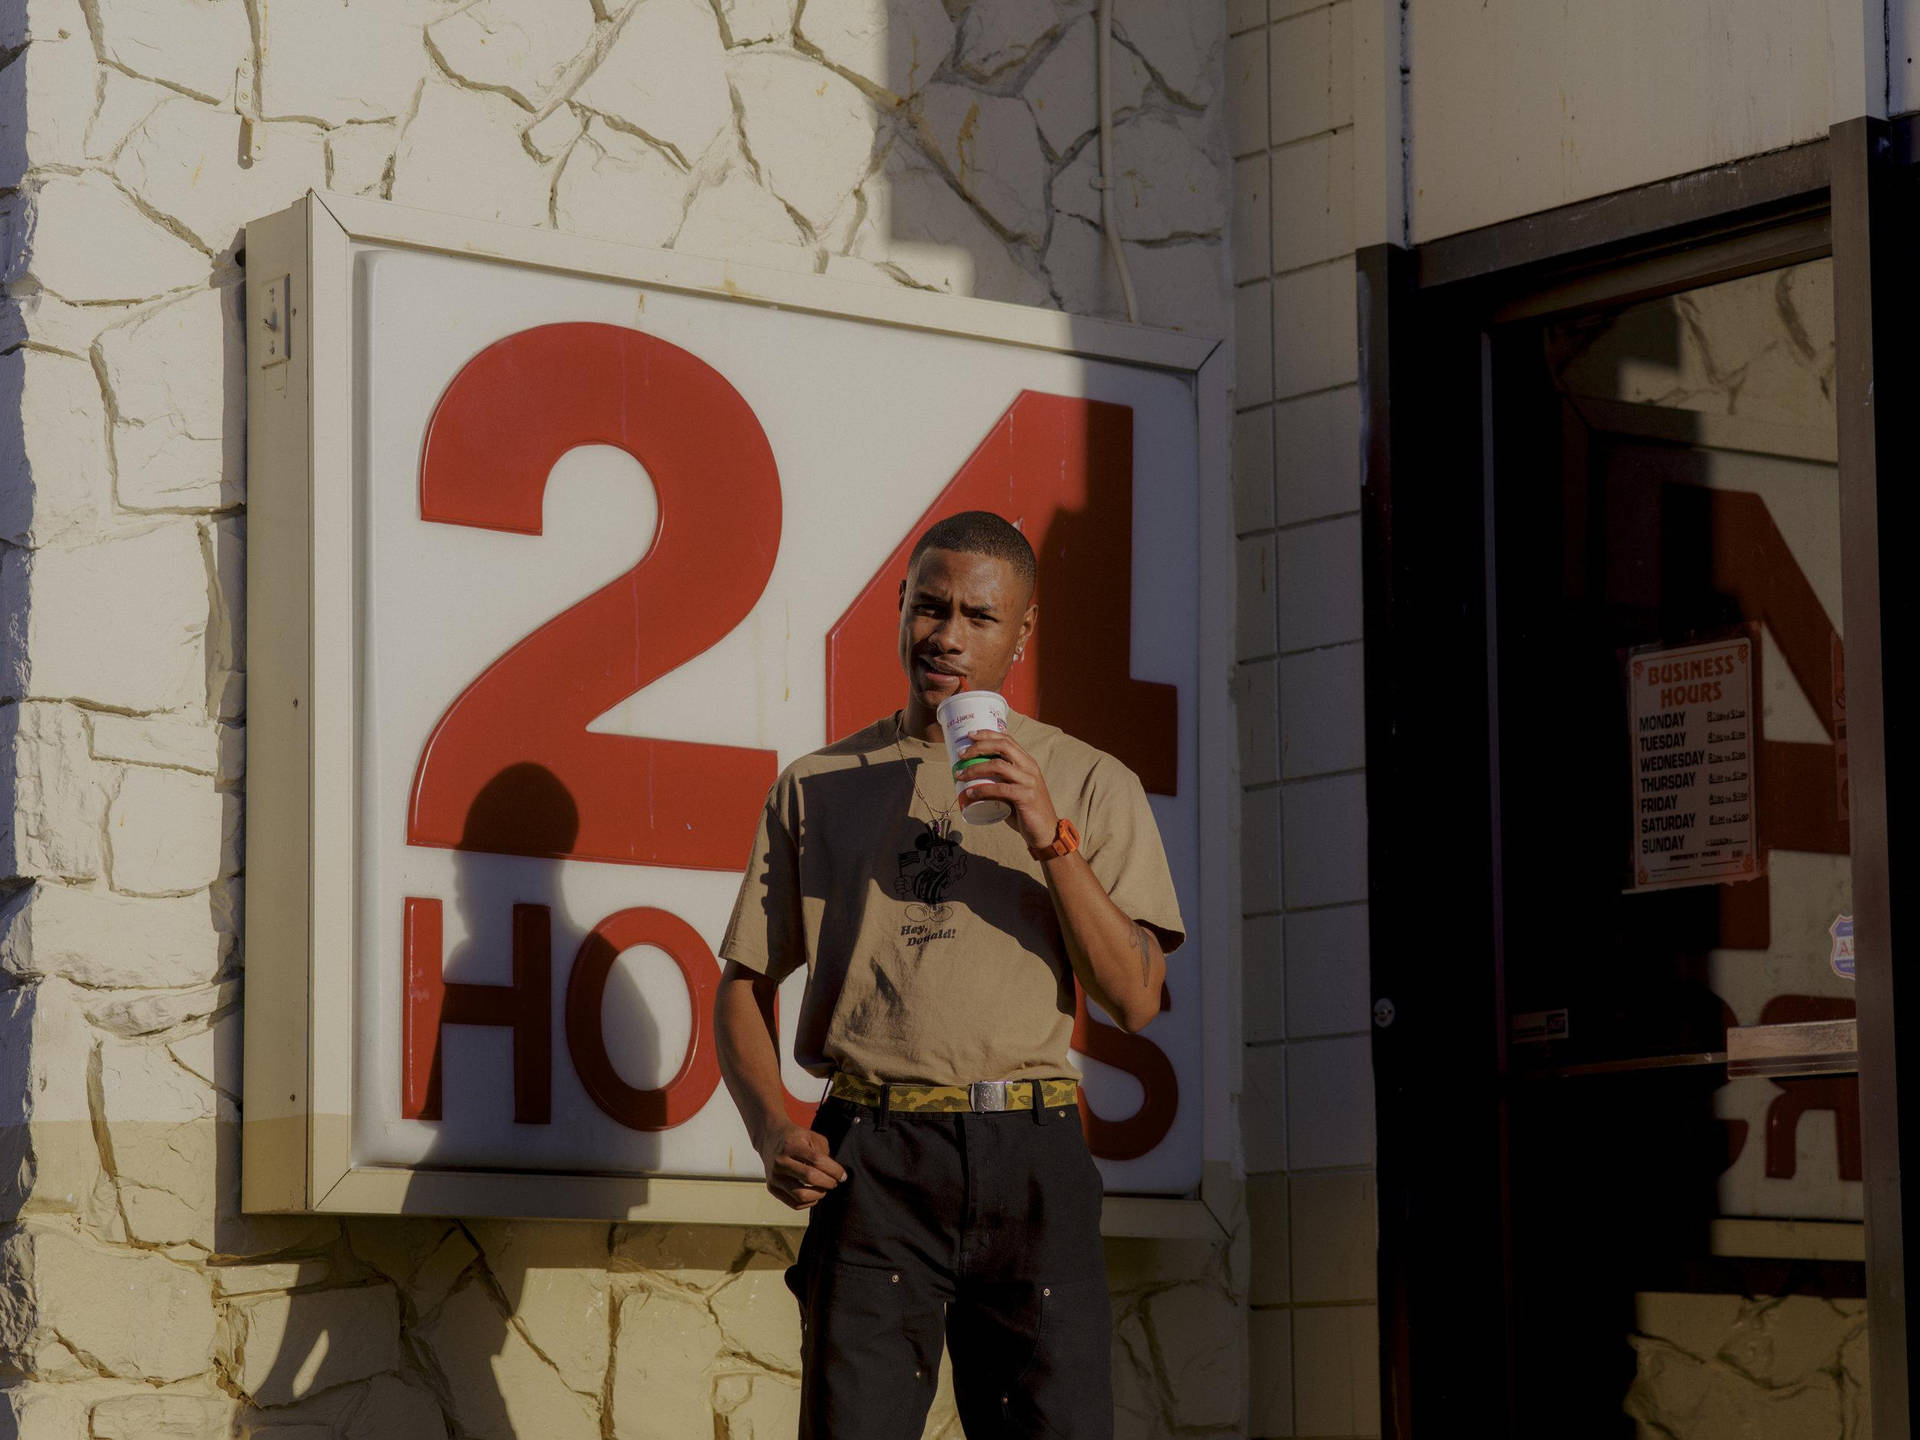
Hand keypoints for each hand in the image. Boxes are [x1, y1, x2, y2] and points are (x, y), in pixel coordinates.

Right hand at [758, 1121, 847, 1209]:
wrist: (770, 1137)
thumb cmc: (796, 1138)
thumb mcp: (811, 1136)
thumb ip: (824, 1152)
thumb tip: (835, 1173)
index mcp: (792, 1145)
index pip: (817, 1161)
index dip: (834, 1170)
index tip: (843, 1175)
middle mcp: (780, 1161)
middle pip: (810, 1177)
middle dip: (828, 1182)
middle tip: (835, 1182)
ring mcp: (774, 1176)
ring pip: (801, 1195)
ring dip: (819, 1194)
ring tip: (824, 1188)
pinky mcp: (772, 1188)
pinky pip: (794, 1203)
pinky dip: (808, 1203)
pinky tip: (814, 1195)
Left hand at [953, 729, 1059, 850]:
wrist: (1045, 830)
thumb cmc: (1026, 810)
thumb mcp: (1015, 789)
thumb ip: (1000, 782)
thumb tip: (973, 778)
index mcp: (1027, 762)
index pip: (1007, 740)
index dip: (988, 734)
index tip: (970, 735)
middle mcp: (1029, 767)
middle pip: (1003, 746)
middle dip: (979, 747)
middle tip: (962, 754)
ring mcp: (1029, 781)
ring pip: (998, 766)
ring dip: (975, 768)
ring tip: (960, 775)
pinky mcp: (1026, 797)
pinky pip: (999, 789)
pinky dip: (982, 790)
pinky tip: (970, 794)